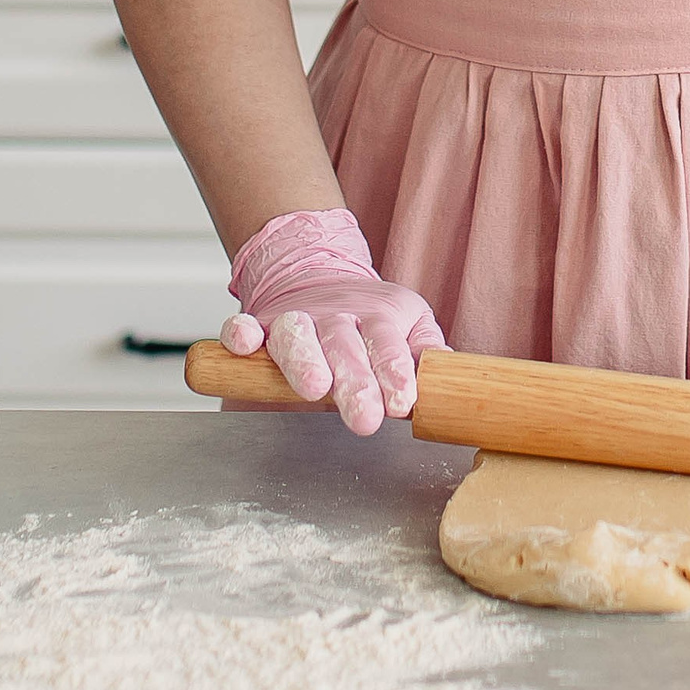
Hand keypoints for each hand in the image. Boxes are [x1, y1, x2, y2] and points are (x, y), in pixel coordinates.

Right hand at [218, 206, 444, 436]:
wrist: (317, 272)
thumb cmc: (368, 313)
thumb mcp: (408, 320)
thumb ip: (425, 347)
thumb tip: (449, 371)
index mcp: (377, 317)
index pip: (389, 345)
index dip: (395, 373)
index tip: (402, 402)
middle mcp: (336, 317)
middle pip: (344, 347)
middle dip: (355, 383)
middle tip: (365, 416)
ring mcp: (296, 317)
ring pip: (297, 335)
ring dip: (304, 360)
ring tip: (314, 388)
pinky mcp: (260, 321)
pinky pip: (245, 324)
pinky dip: (241, 332)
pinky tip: (242, 344)